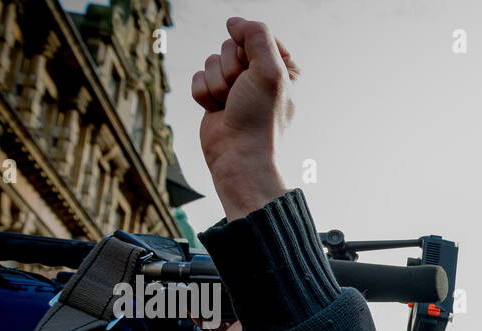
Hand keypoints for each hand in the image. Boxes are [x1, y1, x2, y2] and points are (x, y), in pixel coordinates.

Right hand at [192, 18, 296, 220]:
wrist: (239, 157)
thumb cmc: (259, 118)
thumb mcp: (269, 70)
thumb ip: (256, 35)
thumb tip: (233, 22)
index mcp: (282, 68)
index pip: (257, 35)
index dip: (250, 50)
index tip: (257, 72)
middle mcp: (260, 75)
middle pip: (229, 45)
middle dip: (230, 69)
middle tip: (242, 93)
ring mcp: (236, 87)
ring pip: (211, 61)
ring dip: (217, 84)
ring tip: (231, 105)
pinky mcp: (215, 98)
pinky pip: (198, 78)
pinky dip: (204, 95)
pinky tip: (218, 112)